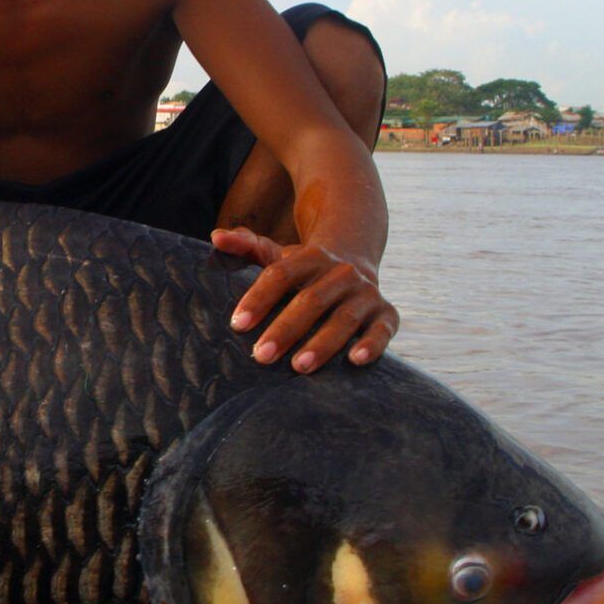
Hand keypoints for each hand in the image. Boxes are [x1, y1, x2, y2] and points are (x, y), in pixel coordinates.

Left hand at [210, 228, 398, 372]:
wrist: (355, 256)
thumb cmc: (304, 267)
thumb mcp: (277, 254)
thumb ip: (247, 246)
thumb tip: (217, 237)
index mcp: (310, 257)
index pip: (281, 275)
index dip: (259, 299)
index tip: (237, 324)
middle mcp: (341, 272)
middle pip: (311, 300)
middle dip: (285, 329)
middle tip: (261, 356)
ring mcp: (365, 292)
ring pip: (344, 317)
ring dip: (323, 343)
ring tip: (298, 366)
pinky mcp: (386, 311)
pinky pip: (383, 328)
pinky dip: (374, 343)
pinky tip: (355, 361)